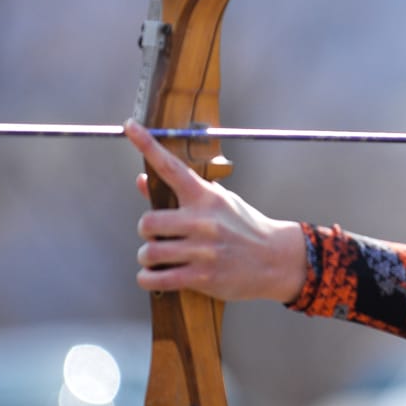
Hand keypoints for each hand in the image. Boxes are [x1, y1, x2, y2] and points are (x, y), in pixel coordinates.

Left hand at [125, 120, 307, 303]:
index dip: (147, 145)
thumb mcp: (219, 203)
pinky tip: (154, 276)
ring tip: (160, 259)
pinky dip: (149, 278)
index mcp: (206, 197)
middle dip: (148, 232)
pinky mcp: (202, 276)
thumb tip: (142, 181)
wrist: (276, 259)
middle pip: (147, 222)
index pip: (171, 166)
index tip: (130, 127)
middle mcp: (202, 221)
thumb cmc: (245, 228)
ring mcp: (202, 250)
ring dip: (148, 258)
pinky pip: (158, 278)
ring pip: (150, 252)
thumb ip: (180, 193)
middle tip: (159, 237)